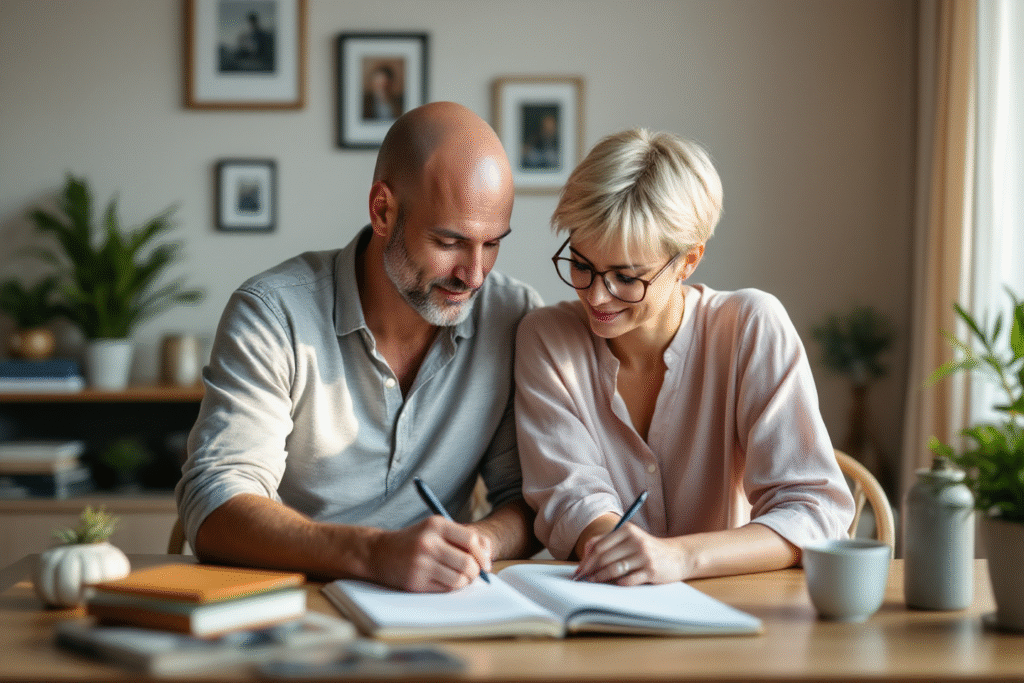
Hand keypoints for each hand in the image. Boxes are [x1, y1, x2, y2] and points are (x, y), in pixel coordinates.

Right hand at [371, 516, 492, 591]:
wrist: (379, 552)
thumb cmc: (414, 540)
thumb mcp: (435, 529)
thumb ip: (463, 537)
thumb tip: (489, 554)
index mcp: (436, 525)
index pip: (471, 540)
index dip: (483, 555)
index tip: (486, 564)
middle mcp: (428, 543)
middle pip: (468, 563)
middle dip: (475, 572)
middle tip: (472, 573)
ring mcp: (421, 563)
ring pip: (459, 579)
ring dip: (464, 582)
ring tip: (459, 577)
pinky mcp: (415, 582)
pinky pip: (446, 589)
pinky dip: (450, 587)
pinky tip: (444, 581)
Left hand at [574, 524, 685, 585]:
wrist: (677, 556)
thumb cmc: (647, 549)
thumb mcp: (629, 539)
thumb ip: (608, 543)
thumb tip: (585, 557)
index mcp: (627, 530)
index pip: (599, 545)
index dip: (586, 559)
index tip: (579, 570)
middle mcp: (635, 540)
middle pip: (604, 557)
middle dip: (590, 570)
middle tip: (582, 579)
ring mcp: (644, 555)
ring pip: (614, 569)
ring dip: (600, 578)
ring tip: (594, 582)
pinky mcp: (651, 570)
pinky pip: (628, 579)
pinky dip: (618, 583)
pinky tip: (614, 585)